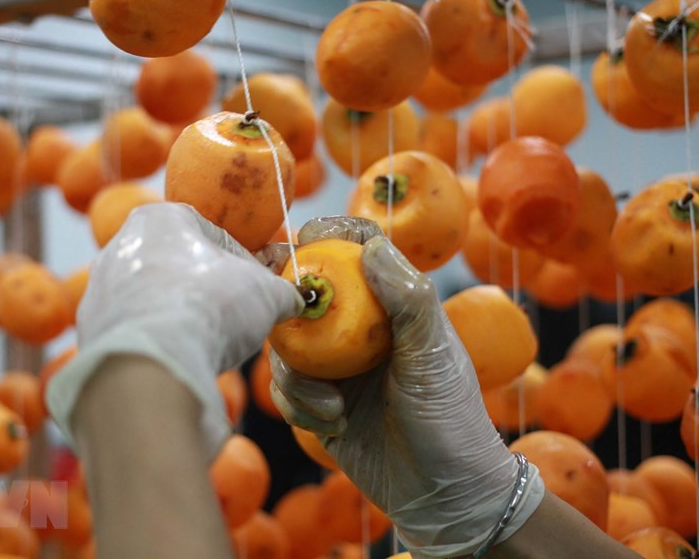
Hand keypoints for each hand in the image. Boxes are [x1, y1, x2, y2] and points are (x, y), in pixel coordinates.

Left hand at [47, 203, 302, 458]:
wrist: (148, 365)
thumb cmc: (209, 307)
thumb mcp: (265, 294)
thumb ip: (281, 291)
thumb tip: (292, 299)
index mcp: (159, 219)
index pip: (214, 235)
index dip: (245, 265)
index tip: (260, 292)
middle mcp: (120, 246)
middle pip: (178, 266)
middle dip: (208, 290)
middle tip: (235, 319)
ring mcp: (99, 290)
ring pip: (153, 300)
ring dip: (181, 318)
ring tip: (208, 345)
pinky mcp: (89, 332)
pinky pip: (134, 334)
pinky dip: (157, 345)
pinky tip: (178, 361)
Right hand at [264, 217, 544, 557]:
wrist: (441, 495)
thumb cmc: (450, 419)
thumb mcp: (434, 356)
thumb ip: (409, 300)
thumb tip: (371, 248)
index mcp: (393, 308)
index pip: (359, 251)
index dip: (330, 235)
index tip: (305, 240)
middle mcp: (360, 331)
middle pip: (309, 293)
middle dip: (288, 303)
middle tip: (279, 312)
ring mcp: (336, 367)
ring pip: (287, 345)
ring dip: (297, 373)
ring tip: (329, 404)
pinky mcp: (317, 403)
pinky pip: (285, 388)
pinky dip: (296, 403)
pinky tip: (329, 421)